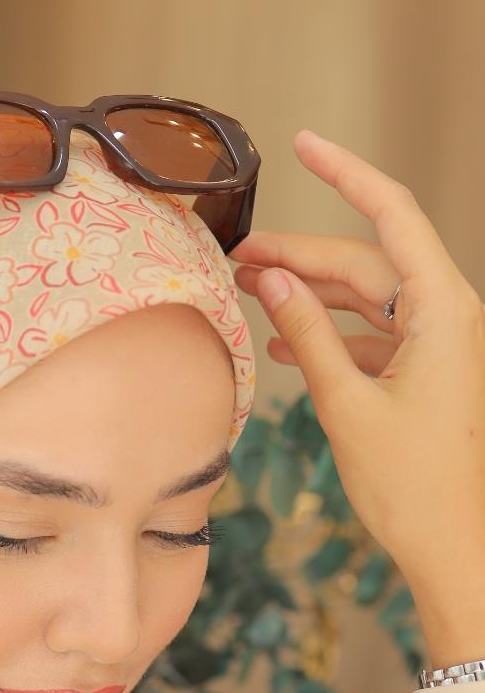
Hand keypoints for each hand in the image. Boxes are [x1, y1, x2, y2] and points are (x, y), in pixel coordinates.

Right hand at [228, 129, 484, 608]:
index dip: (347, 173)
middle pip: (366, 261)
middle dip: (301, 254)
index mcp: (443, 312)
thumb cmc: (413, 485)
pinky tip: (282, 342)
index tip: (304, 144)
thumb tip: (272, 281)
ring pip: (365, 297)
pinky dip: (327, 333)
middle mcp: (446, 318)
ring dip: (308, 293)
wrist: (455, 548)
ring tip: (247, 289)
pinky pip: (371, 335)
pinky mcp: (424, 375)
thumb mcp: (347, 405)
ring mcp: (437, 346)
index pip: (392, 215)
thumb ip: (310, 336)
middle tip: (237, 256)